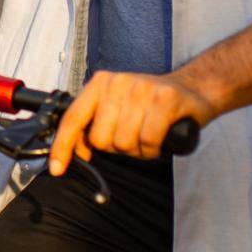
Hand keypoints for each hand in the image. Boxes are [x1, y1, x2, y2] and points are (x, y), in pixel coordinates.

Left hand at [48, 70, 216, 175]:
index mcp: (100, 83)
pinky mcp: (165, 99)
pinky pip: (148, 141)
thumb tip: (77, 150)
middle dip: (116, 148)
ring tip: (148, 137)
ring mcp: (141, 89)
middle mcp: (117, 83)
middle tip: (133, 139)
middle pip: (100, 138)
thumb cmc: (152, 103)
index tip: (57, 169)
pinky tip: (160, 140)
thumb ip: (95, 123)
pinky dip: (153, 149)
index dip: (62, 146)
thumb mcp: (118, 106)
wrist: (194, 87)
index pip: (73, 118)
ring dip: (138, 150)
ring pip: (124, 142)